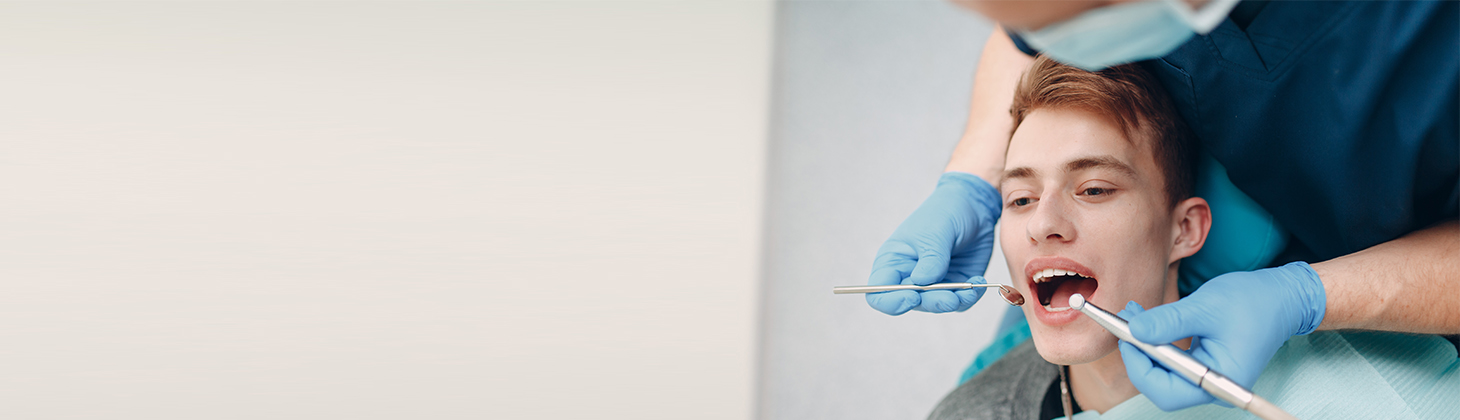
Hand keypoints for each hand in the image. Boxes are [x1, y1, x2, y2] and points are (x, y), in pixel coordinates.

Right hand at [866, 172, 1002, 314]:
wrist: (974, 207)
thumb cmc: (944, 212)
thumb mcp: (934, 231)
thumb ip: (930, 258)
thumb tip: (922, 283)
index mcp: (893, 261)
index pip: (878, 292)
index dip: (891, 301)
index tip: (912, 296)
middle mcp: (910, 276)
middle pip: (911, 303)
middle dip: (932, 302)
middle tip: (950, 297)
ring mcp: (933, 283)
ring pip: (937, 306)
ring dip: (953, 302)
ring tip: (969, 288)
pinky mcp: (955, 285)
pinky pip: (960, 302)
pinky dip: (969, 297)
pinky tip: (978, 282)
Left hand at [1117, 262, 1326, 410]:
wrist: (1282, 297)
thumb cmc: (1253, 302)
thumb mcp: (1206, 307)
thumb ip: (1169, 321)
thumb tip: (1134, 330)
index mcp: (1219, 382)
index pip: (1166, 391)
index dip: (1139, 367)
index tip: (1125, 337)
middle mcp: (1213, 387)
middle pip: (1161, 386)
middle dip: (1138, 354)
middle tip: (1124, 322)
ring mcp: (1208, 378)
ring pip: (1163, 372)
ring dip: (1144, 345)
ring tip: (1132, 313)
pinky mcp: (1204, 365)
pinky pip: (1172, 361)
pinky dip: (1156, 342)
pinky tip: (1146, 320)